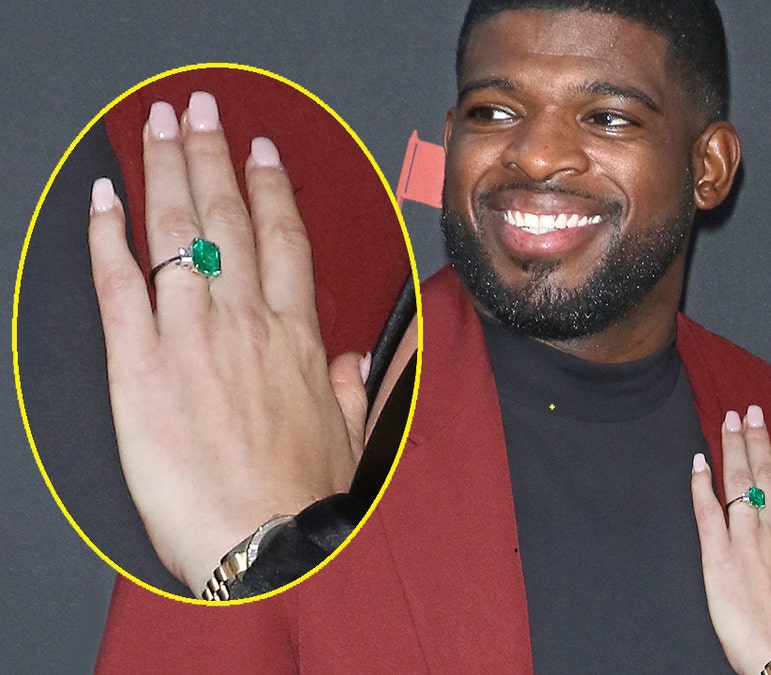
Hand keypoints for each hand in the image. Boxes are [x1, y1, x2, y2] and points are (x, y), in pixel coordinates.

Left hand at [87, 92, 365, 596]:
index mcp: (297, 339)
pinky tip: (101, 200)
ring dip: (163, 171)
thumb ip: (351, 386)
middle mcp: (245, 324)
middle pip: (226, 218)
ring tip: (156, 128)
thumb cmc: (305, 498)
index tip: (262, 152)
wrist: (268, 546)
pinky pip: (119, 285)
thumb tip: (355, 359)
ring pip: (176, 234)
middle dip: (211, 153)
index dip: (270, 187)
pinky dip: (106, 237)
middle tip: (199, 111)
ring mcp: (191, 339)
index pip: (283, 240)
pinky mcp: (139, 368)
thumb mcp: (350, 435)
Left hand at [691, 405, 770, 674]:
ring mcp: (746, 540)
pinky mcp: (718, 556)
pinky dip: (701, 484)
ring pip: (738, 482)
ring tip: (728, 421)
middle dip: (758, 438)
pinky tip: (697, 462)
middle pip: (767, 474)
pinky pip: (707, 511)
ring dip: (732, 447)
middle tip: (751, 410)